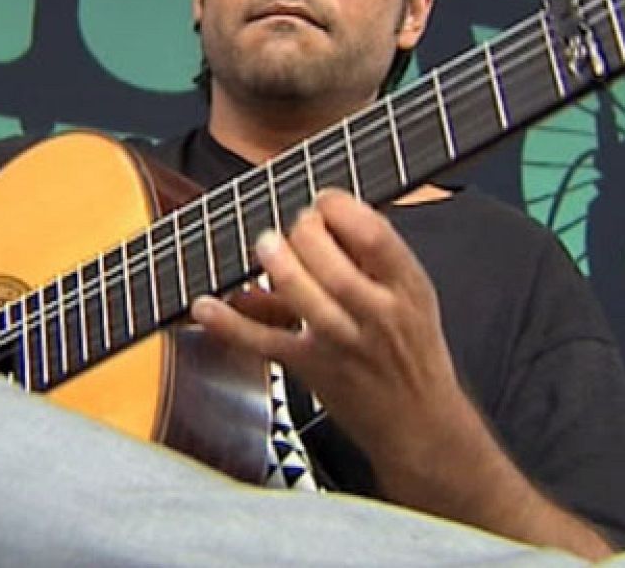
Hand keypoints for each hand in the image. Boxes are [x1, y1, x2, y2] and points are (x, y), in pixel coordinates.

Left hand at [188, 189, 465, 464]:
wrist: (418, 423)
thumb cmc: (411, 351)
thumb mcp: (412, 295)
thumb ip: (371, 257)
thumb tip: (319, 216)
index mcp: (407, 286)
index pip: (374, 235)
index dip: (339, 207)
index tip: (323, 200)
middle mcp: (378, 314)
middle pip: (332, 263)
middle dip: (302, 232)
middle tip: (294, 226)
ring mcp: (341, 343)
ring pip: (302, 295)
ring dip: (275, 262)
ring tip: (265, 244)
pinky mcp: (311, 369)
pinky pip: (263, 342)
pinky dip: (229, 324)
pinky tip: (205, 306)